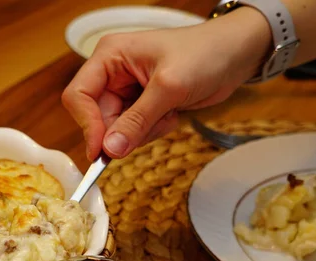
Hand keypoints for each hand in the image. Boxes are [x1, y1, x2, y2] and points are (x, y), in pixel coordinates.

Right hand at [61, 8, 271, 160]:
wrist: (236, 55)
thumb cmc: (206, 54)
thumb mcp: (169, 88)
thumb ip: (137, 120)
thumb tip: (109, 150)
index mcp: (109, 56)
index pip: (78, 96)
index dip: (87, 125)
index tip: (102, 151)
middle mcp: (111, 74)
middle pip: (97, 118)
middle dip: (125, 130)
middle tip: (153, 126)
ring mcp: (125, 91)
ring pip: (115, 130)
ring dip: (143, 131)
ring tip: (168, 112)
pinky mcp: (139, 105)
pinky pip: (133, 132)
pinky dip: (152, 131)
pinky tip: (171, 114)